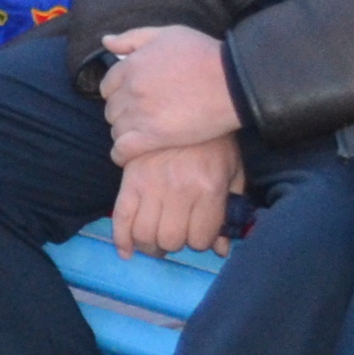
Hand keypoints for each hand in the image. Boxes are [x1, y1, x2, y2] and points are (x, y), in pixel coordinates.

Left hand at [99, 26, 239, 161]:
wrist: (232, 82)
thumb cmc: (204, 54)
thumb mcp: (167, 34)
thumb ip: (133, 38)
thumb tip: (106, 41)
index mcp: (131, 66)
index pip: (108, 85)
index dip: (117, 93)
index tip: (130, 98)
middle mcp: (131, 90)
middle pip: (111, 109)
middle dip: (122, 112)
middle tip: (138, 116)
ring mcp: (141, 114)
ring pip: (116, 130)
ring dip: (124, 132)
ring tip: (138, 134)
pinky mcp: (154, 137)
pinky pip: (123, 150)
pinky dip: (121, 154)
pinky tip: (126, 155)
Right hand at [109, 137, 247, 257]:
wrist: (190, 103)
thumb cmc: (216, 142)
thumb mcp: (233, 173)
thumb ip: (229, 212)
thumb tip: (221, 249)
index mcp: (208, 189)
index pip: (199, 239)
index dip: (200, 243)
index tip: (200, 234)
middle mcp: (178, 190)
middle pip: (170, 240)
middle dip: (175, 244)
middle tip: (177, 236)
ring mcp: (151, 184)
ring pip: (145, 233)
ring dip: (150, 245)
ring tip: (156, 241)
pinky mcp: (130, 178)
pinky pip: (121, 216)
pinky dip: (121, 239)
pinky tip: (127, 250)